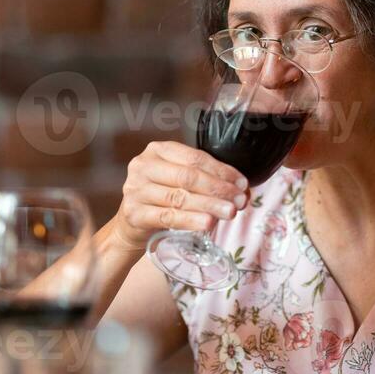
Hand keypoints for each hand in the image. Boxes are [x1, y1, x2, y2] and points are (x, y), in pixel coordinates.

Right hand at [106, 140, 249, 252]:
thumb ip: (206, 179)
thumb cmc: (162, 197)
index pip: (195, 158)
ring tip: (230, 212)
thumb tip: (242, 189)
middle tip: (239, 201)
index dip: (222, 171)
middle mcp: (144, 165)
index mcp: (158, 150)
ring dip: (209, 205)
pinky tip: (207, 223)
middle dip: (218, 189)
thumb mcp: (179, 180)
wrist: (132, 223)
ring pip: (180, 197)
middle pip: (188, 176)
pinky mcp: (134, 213)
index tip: (242, 184)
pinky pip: (168, 216)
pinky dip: (190, 220)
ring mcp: (136, 189)